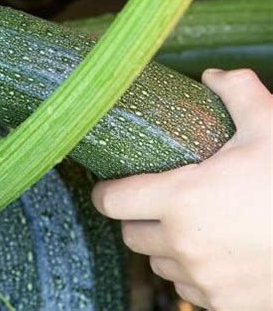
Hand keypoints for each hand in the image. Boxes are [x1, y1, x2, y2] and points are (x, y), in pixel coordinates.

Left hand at [92, 69, 272, 310]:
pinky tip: (210, 248)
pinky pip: (188, 289)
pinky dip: (190, 270)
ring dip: (164, 244)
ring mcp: (202, 280)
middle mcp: (183, 245)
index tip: (111, 182)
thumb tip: (211, 76)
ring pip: (159, 264)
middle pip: (132, 234)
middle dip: (137, 215)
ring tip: (185, 221)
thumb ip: (235, 90)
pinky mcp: (223, 305)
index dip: (107, 189)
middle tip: (155, 196)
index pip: (114, 201)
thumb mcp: (267, 123)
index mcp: (181, 199)